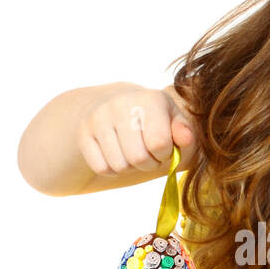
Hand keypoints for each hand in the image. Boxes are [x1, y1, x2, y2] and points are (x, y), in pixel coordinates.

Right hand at [78, 84, 194, 178]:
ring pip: (119, 166)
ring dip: (131, 167)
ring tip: (134, 152)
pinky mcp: (84, 133)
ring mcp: (98, 117)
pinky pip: (101, 168)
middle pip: (138, 158)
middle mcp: (121, 103)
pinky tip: (118, 154)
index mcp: (150, 99)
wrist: (122, 110)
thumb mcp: (176, 124)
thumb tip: (185, 138)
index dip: (166, 154)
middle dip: (149, 164)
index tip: (165, 147)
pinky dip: (113, 169)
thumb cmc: (157, 121)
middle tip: (150, 154)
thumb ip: (186, 132)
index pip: (159, 144)